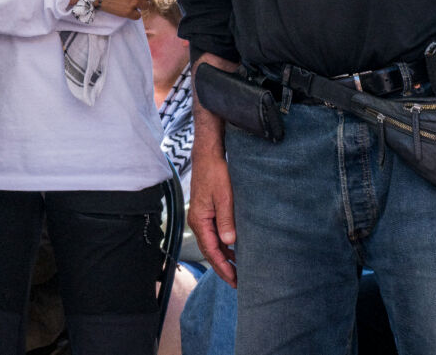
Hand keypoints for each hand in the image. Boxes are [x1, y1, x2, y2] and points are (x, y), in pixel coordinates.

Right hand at [189, 116, 238, 286]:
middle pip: (210, 249)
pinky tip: (234, 247)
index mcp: (200, 219)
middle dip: (223, 266)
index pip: (211, 250)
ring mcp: (201, 215)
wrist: (208, 155)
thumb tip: (230, 242)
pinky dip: (223, 243)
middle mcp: (198, 220)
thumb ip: (226, 220)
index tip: (235, 280)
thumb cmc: (216, 173)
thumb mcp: (225, 197)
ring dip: (223, 255)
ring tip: (238, 267)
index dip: (223, 267)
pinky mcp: (206, 210)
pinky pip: (213, 233)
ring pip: (212, 242)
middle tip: (237, 281)